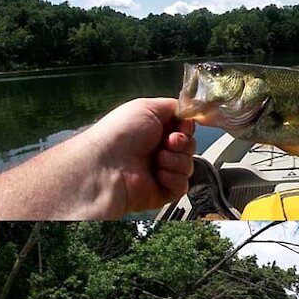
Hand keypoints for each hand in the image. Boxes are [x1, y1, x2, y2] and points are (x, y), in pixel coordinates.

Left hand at [81, 98, 196, 216]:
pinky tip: (159, 174)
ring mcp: (159, 171)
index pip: (183, 130)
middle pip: (189, 147)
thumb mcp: (147, 107)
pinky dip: (174, 178)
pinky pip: (182, 185)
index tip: (182, 126)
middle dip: (183, 143)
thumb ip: (174, 107)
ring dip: (177, 160)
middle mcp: (155, 150)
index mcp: (152, 131)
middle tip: (169, 142)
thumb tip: (189, 111)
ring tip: (159, 159)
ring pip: (188, 166)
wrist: (108, 165)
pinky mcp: (161, 191)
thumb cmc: (120, 135)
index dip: (186, 128)